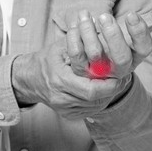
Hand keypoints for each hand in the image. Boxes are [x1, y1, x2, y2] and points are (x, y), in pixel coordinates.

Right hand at [11, 39, 130, 118]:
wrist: (29, 79)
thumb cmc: (48, 59)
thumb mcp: (62, 47)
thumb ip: (82, 44)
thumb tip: (103, 35)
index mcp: (59, 80)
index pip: (91, 89)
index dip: (108, 85)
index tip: (119, 76)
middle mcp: (61, 98)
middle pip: (95, 99)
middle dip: (111, 89)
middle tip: (122, 79)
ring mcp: (64, 109)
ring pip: (95, 106)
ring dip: (107, 95)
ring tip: (115, 83)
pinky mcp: (68, 115)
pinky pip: (90, 110)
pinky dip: (99, 100)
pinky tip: (103, 90)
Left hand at [66, 1, 151, 78]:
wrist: (98, 65)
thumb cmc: (119, 42)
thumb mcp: (135, 31)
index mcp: (136, 55)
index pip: (144, 48)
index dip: (139, 32)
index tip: (131, 14)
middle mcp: (119, 66)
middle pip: (121, 58)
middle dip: (113, 36)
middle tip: (105, 16)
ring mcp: (100, 70)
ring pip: (95, 55)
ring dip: (89, 32)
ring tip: (86, 15)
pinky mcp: (81, 69)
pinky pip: (76, 56)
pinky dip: (74, 38)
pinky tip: (75, 23)